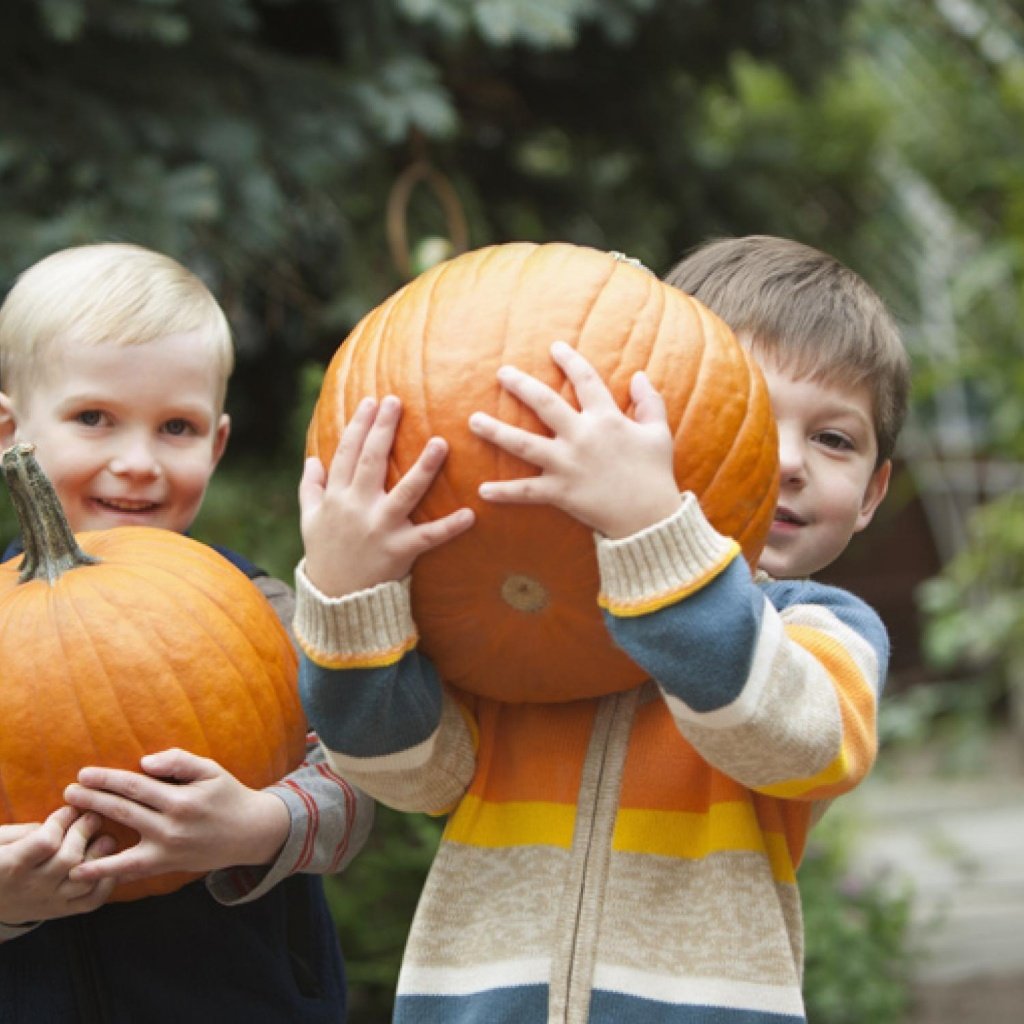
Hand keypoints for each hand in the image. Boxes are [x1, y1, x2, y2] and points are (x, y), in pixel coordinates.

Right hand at [0, 807, 116, 924]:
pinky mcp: (60, 911)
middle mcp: (31, 886)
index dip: (61, 821)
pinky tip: (109, 864)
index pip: (45, 842)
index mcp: (10, 866)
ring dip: (100, 855)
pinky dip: (106, 883)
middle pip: (69, 858)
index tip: (69, 809)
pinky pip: (90, 901)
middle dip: (85, 831)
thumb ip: (24, 832)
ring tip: (105, 837)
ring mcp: (48, 901)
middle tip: (92, 816)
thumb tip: (61, 823)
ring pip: (84, 879)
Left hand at [64, 749, 290, 885]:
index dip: (107, 779)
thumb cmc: (228, 796)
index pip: (136, 785)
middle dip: (92, 799)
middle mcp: (172, 826)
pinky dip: (104, 871)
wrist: (249, 833)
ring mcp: (167, 850)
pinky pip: (130, 870)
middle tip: (68, 791)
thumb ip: (178, 761)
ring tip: (69, 821)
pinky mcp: (166, 866)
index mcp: (182, 799)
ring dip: (92, 830)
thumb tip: (144, 762)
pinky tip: (79, 870)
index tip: (84, 773)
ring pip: (121, 839)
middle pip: (123, 810)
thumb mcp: (211, 771)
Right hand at [299, 395, 474, 597]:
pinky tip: (470, 514)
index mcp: (337, 497)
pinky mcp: (400, 551)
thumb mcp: (310, 520)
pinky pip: (428, 537)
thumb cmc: (325, 554)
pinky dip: (449, 527)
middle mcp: (357, 508)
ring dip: (424, 468)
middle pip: (371, 462)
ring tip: (441, 442)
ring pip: (404, 493)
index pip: (347, 452)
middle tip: (398, 402)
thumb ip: (311, 488)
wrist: (336, 600)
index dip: (360, 425)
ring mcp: (380, 529)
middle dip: (384, 429)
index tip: (373, 401)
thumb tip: (312, 460)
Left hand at [468, 341, 680, 537]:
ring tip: (473, 420)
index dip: (570, 361)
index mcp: (607, 419)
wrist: (650, 517)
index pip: (585, 381)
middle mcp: (582, 437)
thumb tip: (640, 376)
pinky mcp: (560, 492)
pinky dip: (504, 492)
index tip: (554, 348)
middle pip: (544, 404)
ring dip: (496, 431)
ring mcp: (567, 465)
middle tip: (501, 373)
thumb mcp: (659, 433)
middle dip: (521, 385)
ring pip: (524, 444)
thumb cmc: (655, 474)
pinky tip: (482, 490)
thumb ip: (649, 402)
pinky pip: (526, 492)